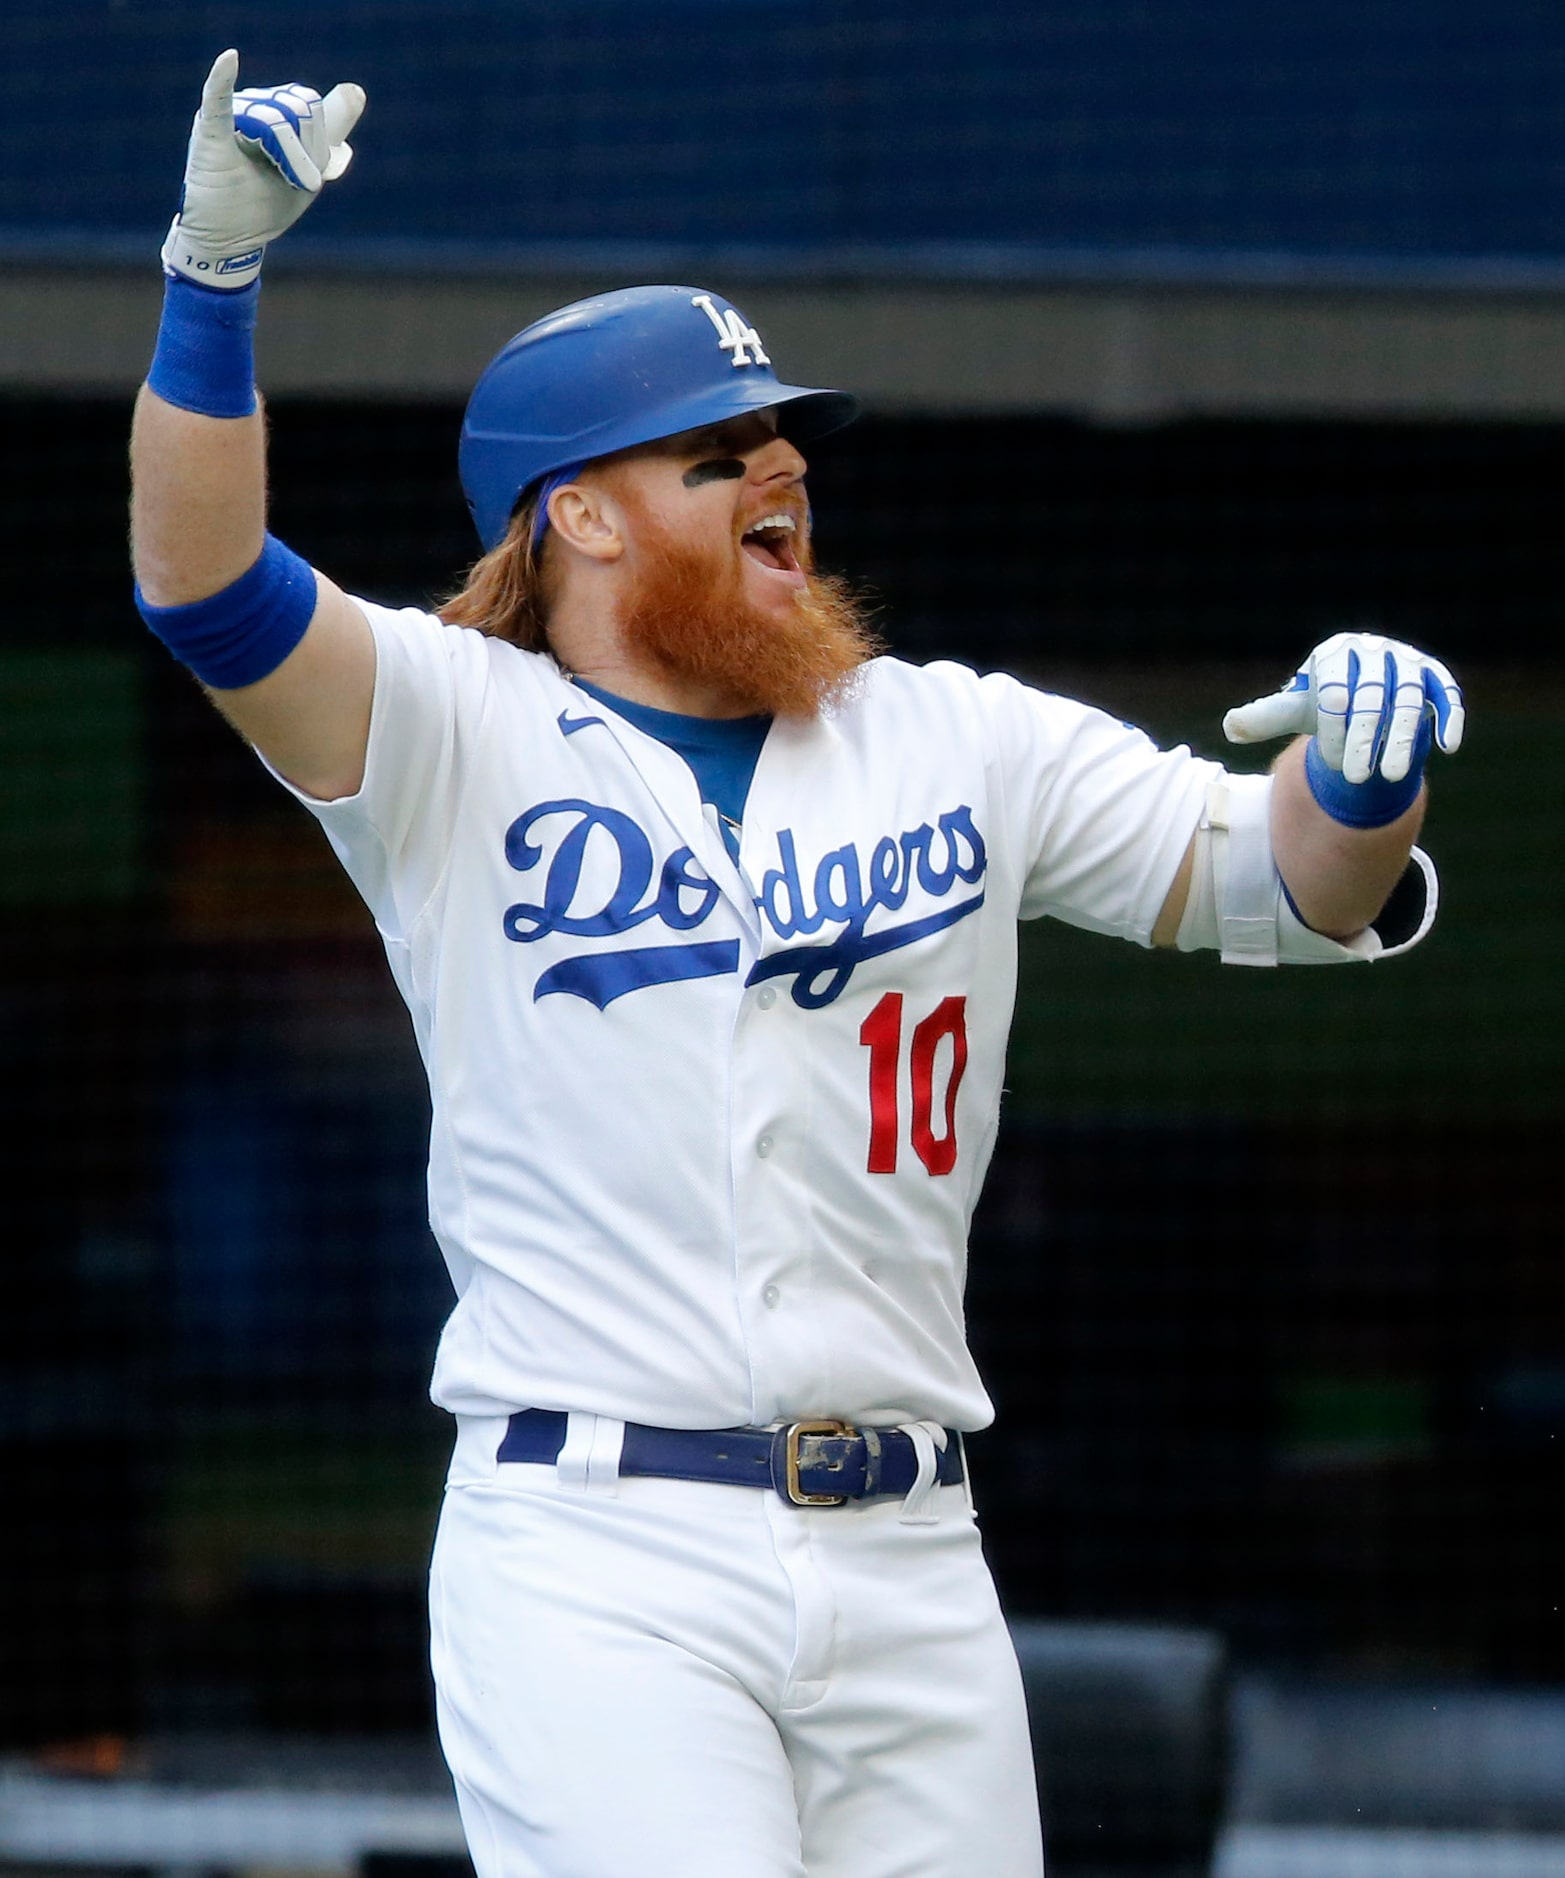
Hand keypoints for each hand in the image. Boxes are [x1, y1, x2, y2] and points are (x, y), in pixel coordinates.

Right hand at [161, 49, 365, 290]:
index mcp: (273, 119)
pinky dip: (222, 81)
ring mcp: (230, 122)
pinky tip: (230, 60)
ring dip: (286, 154)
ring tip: (274, 175)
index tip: (323, 150)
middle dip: (304, 149)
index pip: (309, 105)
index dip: (321, 131)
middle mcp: (249, 112)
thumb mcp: (307, 176)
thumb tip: (355, 91)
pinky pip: (218, 104)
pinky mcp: (209, 137)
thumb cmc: (264, 209)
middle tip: (291, 178)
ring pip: (274, 117)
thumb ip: (328, 137)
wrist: (227, 241)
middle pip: (296, 108)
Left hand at [1222, 630, 1463, 783]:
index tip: (1329, 764)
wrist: (1362, 693)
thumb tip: (1232, 727)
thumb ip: (1267, 717)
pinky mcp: (1436, 675)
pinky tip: (1446, 747)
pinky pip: (1447, 693)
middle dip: (1364, 739)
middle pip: (1372, 696)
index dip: (1332, 729)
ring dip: (1403, 738)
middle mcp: (1373, 650)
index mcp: (1334, 653)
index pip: (1334, 690)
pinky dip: (1450, 717)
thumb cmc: (1324, 703)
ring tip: (1391, 777)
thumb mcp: (1295, 710)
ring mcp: (1408, 661)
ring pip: (1409, 699)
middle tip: (1355, 776)